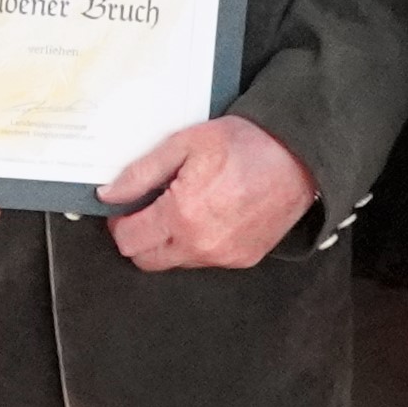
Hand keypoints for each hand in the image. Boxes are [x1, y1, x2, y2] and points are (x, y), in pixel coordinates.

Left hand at [101, 116, 318, 271]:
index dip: (119, 222)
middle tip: (148, 208)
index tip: (126, 206)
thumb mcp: (184, 144)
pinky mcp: (242, 259)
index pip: (129, 240)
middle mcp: (201, 244)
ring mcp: (224, 256)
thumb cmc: (245, 144)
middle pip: (146, 259)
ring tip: (183, 207)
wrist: (298, 157)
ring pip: (174, 262)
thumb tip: (109, 195)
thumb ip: (141, 173)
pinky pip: (204, 260)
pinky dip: (196, 243)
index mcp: (182, 215)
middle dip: (139, 236)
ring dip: (167, 241)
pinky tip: (207, 215)